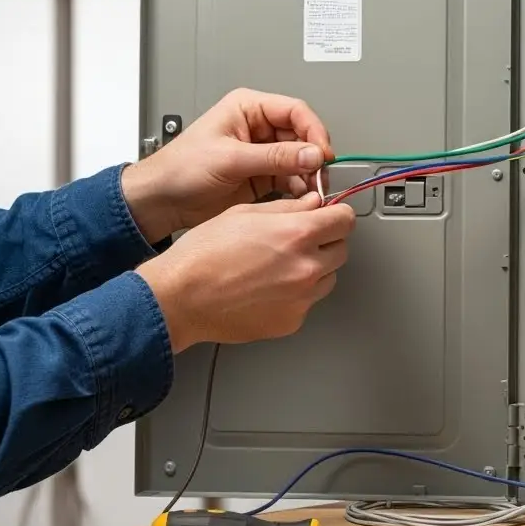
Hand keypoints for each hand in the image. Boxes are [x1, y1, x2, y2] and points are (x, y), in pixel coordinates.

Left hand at [122, 88, 333, 242]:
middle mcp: (259, 128)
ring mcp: (262, 153)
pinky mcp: (263, 176)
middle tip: (319, 175)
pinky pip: (292, 177)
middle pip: (303, 135)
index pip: (295, 111)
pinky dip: (301, 188)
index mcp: (248, 108)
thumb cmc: (179, 169)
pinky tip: (302, 197)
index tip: (322, 153)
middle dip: (313, 156)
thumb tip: (312, 154)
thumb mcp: (230, 159)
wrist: (161, 201)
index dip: (313, 130)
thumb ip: (275, 157)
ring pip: (301, 158)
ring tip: (312, 190)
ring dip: (310, 174)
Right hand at [135, 194, 355, 351]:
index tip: (330, 217)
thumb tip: (313, 204)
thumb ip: (288, 208)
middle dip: (325, 241)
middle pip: (341, 249)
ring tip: (278, 266)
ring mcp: (302, 298)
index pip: (346, 220)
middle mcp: (306, 268)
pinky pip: (307, 302)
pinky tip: (268, 288)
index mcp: (297, 235)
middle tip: (298, 241)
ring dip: (314, 269)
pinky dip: (296, 294)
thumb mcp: (244, 213)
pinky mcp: (292, 321)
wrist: (179, 298)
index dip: (336, 215)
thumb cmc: (202, 256)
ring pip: (328, 277)